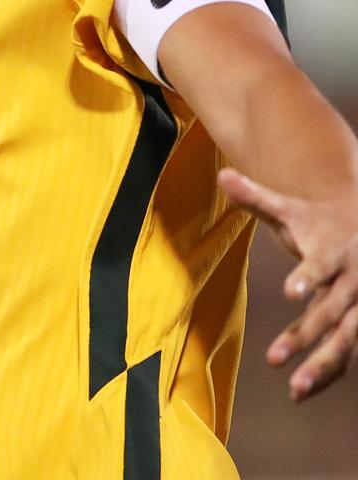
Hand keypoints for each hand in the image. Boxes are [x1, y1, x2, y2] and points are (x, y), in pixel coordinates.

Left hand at [219, 167, 357, 400]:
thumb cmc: (317, 221)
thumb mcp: (289, 208)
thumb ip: (255, 196)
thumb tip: (222, 173)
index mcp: (334, 251)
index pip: (321, 266)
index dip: (307, 277)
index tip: (290, 292)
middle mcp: (352, 282)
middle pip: (331, 312)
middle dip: (305, 335)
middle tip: (274, 358)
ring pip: (345, 341)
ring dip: (320, 365)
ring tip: (292, 388)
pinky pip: (347, 355)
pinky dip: (327, 373)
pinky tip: (301, 392)